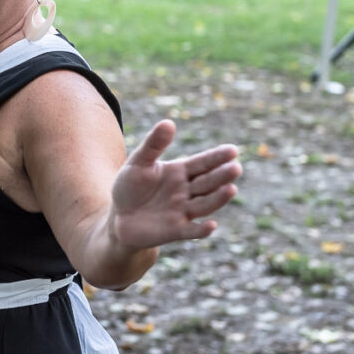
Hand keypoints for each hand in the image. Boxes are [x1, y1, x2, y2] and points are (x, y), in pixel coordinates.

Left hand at [110, 120, 240, 249]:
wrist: (117, 217)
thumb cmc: (129, 187)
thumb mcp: (138, 162)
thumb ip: (153, 144)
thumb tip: (169, 122)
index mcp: (180, 172)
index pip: (202, 163)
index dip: (217, 157)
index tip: (232, 150)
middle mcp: (186, 191)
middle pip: (207, 182)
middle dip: (222, 176)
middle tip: (236, 168)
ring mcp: (183, 211)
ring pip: (204, 204)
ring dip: (218, 199)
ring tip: (231, 189)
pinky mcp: (176, 230)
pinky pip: (191, 231)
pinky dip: (201, 230)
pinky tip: (211, 225)